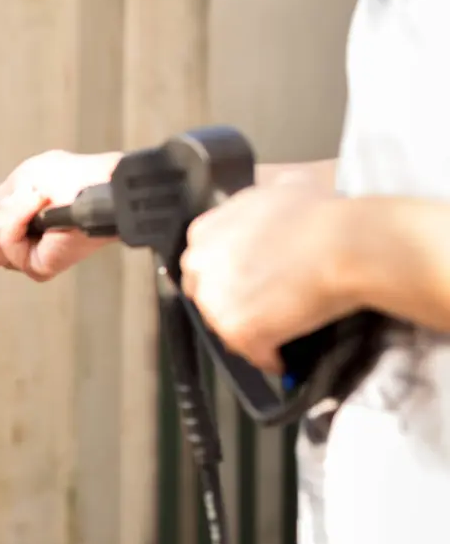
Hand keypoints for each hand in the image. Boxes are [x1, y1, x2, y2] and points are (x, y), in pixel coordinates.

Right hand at [0, 150, 120, 279]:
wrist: (99, 184)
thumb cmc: (73, 177)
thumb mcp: (20, 180)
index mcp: (11, 224)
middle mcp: (18, 244)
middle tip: (21, 203)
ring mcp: (27, 258)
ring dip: (6, 217)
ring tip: (34, 205)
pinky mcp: (38, 267)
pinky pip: (4, 241)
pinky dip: (18, 219)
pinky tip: (40, 209)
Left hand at [180, 184, 358, 371]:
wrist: (342, 244)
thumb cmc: (321, 215)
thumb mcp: (284, 187)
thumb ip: (262, 199)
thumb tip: (274, 194)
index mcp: (204, 232)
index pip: (202, 265)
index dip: (227, 277)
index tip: (248, 284)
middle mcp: (200, 264)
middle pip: (207, 297)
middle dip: (232, 305)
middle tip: (264, 310)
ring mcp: (215, 299)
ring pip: (225, 327)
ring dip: (250, 332)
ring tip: (279, 332)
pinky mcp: (237, 329)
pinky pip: (251, 352)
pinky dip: (268, 357)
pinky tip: (284, 356)